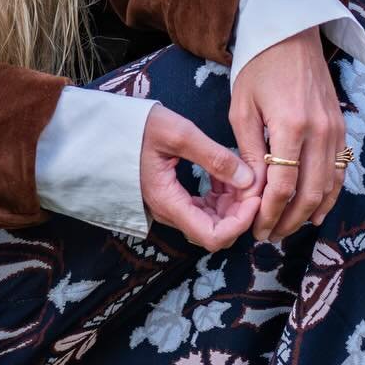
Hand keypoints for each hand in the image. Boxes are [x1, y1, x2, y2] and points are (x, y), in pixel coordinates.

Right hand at [139, 103, 259, 250]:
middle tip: (253, 181)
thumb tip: (248, 180)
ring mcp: (172, 207)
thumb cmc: (139, 128)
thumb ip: (215, 157)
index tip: (255, 196)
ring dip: (232, 203)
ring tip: (241, 173)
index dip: (240, 223)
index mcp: (169, 202)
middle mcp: (170, 212)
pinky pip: (204, 208)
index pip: (212, 236)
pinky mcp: (174, 198)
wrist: (110, 128)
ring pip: (212, 220)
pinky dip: (221, 196)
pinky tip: (226, 173)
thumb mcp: (179, 134)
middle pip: (215, 231)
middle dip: (240, 211)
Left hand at [229, 26, 348, 244]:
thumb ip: (248, 151)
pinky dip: (329, 194)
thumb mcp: (242, 108)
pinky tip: (315, 211)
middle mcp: (320, 130)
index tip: (256, 229)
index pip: (283, 185)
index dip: (269, 213)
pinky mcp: (342, 126)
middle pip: (309, 193)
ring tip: (288, 228)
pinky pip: (339, 170)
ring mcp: (335, 129)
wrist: (291, 33)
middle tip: (269, 236)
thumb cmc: (258, 67)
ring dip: (309, 213)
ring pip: (329, 186)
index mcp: (291, 125)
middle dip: (289, 220)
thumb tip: (252, 191)